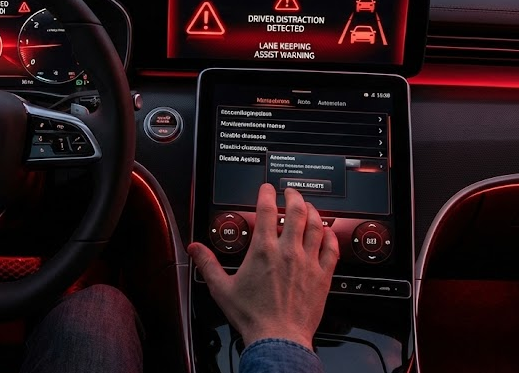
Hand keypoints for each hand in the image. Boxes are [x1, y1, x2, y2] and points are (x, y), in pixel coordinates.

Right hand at [188, 185, 338, 349]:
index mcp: (263, 250)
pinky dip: (329, 236)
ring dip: (313, 212)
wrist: (278, 338)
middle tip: (291, 192)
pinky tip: (327, 233)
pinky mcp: (322, 276)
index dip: (266, 193)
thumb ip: (207, 264)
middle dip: (294, 196)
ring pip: (316, 226)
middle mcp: (287, 251)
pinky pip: (331, 249)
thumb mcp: (221, 288)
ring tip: (310, 207)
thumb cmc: (253, 316)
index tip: (267, 188)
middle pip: (296, 211)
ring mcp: (307, 262)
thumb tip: (195, 249)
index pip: (266, 210)